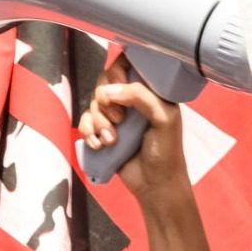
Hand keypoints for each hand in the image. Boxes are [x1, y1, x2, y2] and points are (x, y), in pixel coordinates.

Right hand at [77, 54, 189, 200]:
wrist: (154, 186)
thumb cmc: (166, 152)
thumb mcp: (163, 120)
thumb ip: (141, 97)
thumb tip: (109, 91)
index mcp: (150, 91)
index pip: (128, 64)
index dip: (117, 71)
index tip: (118, 86)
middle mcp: (132, 99)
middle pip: (104, 83)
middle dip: (105, 102)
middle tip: (119, 120)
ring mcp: (117, 115)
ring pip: (93, 103)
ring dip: (98, 122)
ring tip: (112, 140)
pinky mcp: (103, 131)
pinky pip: (85, 121)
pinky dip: (88, 132)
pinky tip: (99, 145)